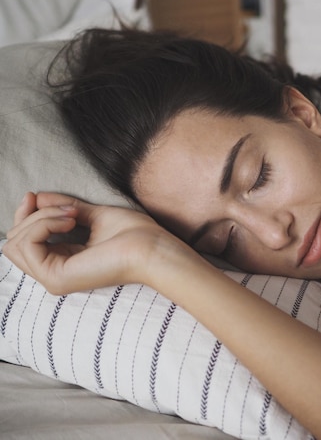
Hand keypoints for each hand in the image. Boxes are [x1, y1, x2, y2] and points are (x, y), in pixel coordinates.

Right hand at [4, 192, 185, 294]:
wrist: (152, 248)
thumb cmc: (134, 233)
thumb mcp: (92, 214)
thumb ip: (63, 208)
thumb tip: (36, 197)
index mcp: (62, 260)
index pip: (22, 239)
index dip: (24, 215)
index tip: (36, 195)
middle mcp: (53, 273)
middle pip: (13, 240)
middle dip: (34, 215)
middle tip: (69, 208)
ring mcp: (53, 278)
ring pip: (16, 241)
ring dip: (40, 218)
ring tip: (72, 214)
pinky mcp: (56, 278)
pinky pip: (27, 244)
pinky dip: (44, 224)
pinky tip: (70, 220)